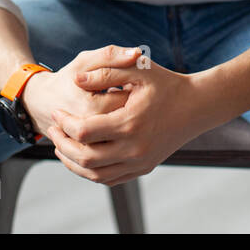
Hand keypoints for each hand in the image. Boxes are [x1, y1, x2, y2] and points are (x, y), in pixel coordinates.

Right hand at [20, 45, 141, 144]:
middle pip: (127, 118)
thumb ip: (110, 55)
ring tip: (114, 109)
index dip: (132, 88)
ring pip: (121, 136)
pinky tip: (109, 122)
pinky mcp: (88, 155)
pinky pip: (112, 148)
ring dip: (123, 121)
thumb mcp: (84, 62)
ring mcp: (89, 146)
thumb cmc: (67, 80)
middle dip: (129, 106)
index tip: (124, 83)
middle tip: (122, 96)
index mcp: (93, 107)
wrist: (41, 105)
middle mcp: (92, 131)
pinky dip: (115, 135)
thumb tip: (137, 53)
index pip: (128, 99)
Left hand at [46, 57, 207, 186]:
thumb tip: (76, 80)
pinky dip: (90, 172)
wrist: (197, 106)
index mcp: (130, 123)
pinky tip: (80, 157)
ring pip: (95, 174)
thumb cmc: (167, 84)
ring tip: (61, 145)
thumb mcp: (137, 70)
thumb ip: (105, 72)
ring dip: (72, 162)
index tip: (57, 111)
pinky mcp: (143, 168)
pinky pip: (109, 179)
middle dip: (62, 144)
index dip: (64, 122)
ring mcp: (140, 162)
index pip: (84, 131)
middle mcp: (135, 148)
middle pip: (85, 157)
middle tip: (53, 129)